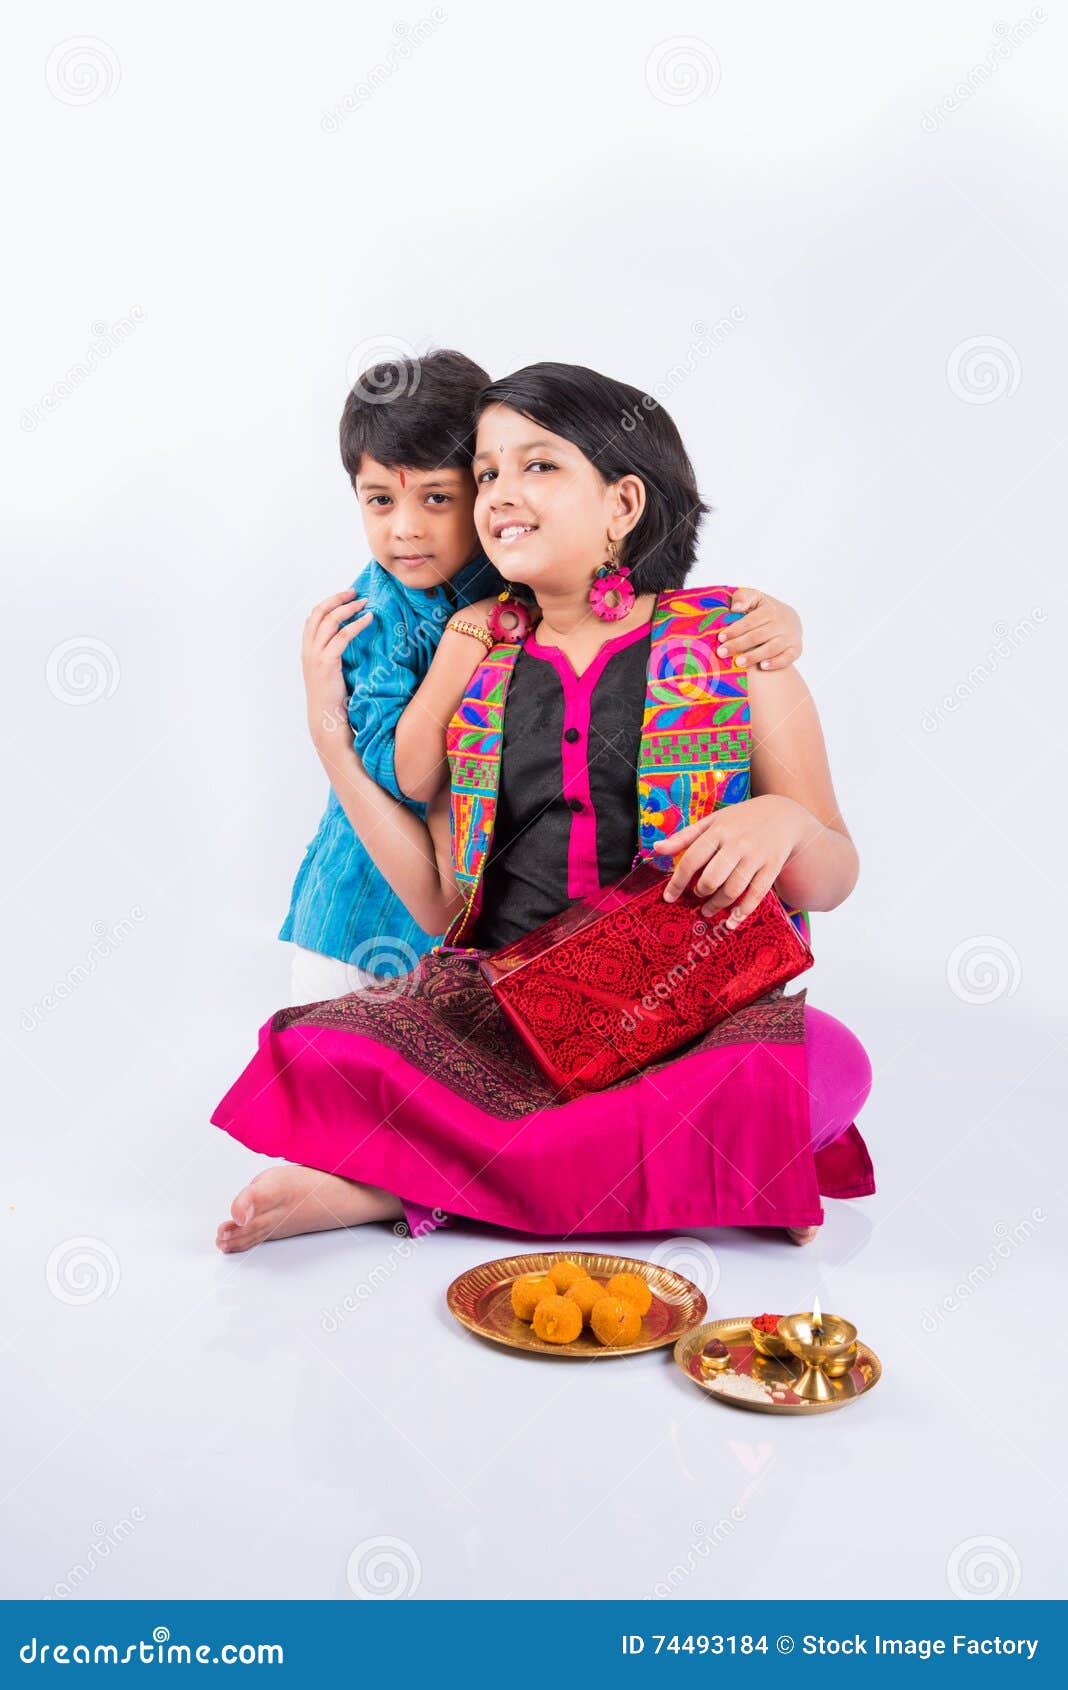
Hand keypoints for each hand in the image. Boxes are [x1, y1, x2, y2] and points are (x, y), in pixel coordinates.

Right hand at [302, 588, 372, 750]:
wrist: (326, 717)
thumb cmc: (332, 697)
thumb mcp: (329, 671)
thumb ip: (332, 654)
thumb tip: (350, 639)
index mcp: (307, 649)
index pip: (313, 617)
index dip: (328, 603)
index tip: (346, 596)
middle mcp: (308, 649)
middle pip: (319, 612)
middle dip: (337, 598)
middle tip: (355, 593)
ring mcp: (315, 655)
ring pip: (329, 620)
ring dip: (348, 608)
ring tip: (364, 603)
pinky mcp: (327, 663)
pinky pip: (343, 636)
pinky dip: (356, 624)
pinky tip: (368, 619)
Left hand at [653, 795, 805, 924]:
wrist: (783, 815)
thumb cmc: (740, 820)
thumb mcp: (712, 821)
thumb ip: (685, 837)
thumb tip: (657, 849)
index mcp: (719, 831)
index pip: (692, 860)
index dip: (677, 882)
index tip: (668, 897)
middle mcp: (738, 843)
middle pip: (712, 878)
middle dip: (700, 892)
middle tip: (697, 895)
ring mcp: (756, 856)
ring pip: (733, 889)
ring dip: (717, 905)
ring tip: (708, 910)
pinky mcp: (772, 867)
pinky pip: (756, 894)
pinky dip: (743, 911)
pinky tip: (732, 921)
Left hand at [716, 588, 801, 670]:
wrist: (791, 620)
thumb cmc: (765, 610)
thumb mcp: (755, 598)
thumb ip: (743, 597)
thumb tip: (735, 608)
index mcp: (769, 610)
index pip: (750, 621)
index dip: (735, 629)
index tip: (720, 637)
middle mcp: (781, 624)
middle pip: (758, 636)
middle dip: (739, 645)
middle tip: (721, 653)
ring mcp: (789, 637)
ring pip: (771, 648)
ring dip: (754, 656)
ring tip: (738, 662)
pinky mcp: (795, 650)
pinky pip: (787, 658)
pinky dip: (776, 662)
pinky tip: (763, 666)